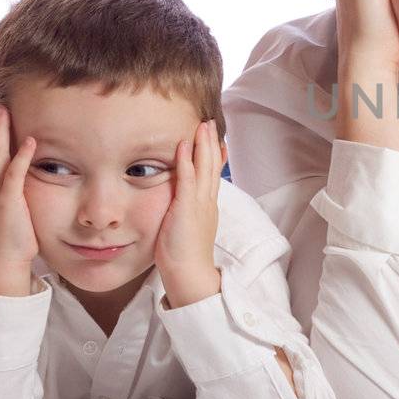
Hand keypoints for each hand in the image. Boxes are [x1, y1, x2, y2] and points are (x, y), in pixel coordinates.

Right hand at [0, 102, 38, 298]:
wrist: (3, 260)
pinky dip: (21, 158)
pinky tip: (30, 142)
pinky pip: (14, 176)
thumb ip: (11, 186)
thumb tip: (19, 172)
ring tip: (3, 109)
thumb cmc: (11, 233)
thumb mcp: (8, 203)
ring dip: (0, 132)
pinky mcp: (7, 203)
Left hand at [154, 119, 222, 307]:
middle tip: (210, 123)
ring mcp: (200, 204)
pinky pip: (188, 180)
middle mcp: (208, 202)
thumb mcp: (188, 229)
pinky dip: (187, 161)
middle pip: (213, 166)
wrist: (190, 275)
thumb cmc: (185, 257)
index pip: (213, 175)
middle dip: (212, 143)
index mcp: (208, 207)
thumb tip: (182, 206)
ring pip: (205, 168)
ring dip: (204, 145)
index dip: (215, 156)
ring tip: (203, 126)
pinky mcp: (188, 209)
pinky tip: (184, 146)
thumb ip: (186, 214)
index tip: (217, 140)